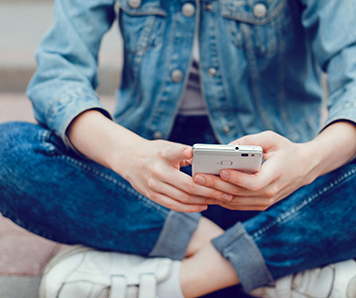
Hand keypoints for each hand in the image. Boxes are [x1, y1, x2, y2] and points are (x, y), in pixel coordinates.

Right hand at [67, 110, 230, 212]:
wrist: (128, 158)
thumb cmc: (155, 151)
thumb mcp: (167, 146)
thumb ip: (185, 154)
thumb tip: (209, 162)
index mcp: (162, 155)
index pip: (174, 153)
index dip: (183, 153)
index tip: (192, 152)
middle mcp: (157, 171)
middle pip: (188, 185)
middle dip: (210, 191)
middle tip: (227, 192)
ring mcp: (153, 186)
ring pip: (183, 198)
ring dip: (204, 201)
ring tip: (220, 200)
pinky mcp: (152, 195)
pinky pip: (175, 205)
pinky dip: (191, 207)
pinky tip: (204, 205)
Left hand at [193, 131, 318, 210]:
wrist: (304, 167)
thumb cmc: (285, 149)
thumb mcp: (271, 138)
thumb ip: (250, 140)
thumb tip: (227, 146)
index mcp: (275, 175)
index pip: (254, 183)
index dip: (237, 179)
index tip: (221, 171)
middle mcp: (271, 192)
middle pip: (239, 193)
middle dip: (216, 185)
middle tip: (198, 177)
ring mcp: (266, 201)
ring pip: (236, 202)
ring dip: (216, 194)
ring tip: (198, 184)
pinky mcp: (261, 204)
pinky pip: (238, 205)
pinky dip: (223, 199)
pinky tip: (208, 191)